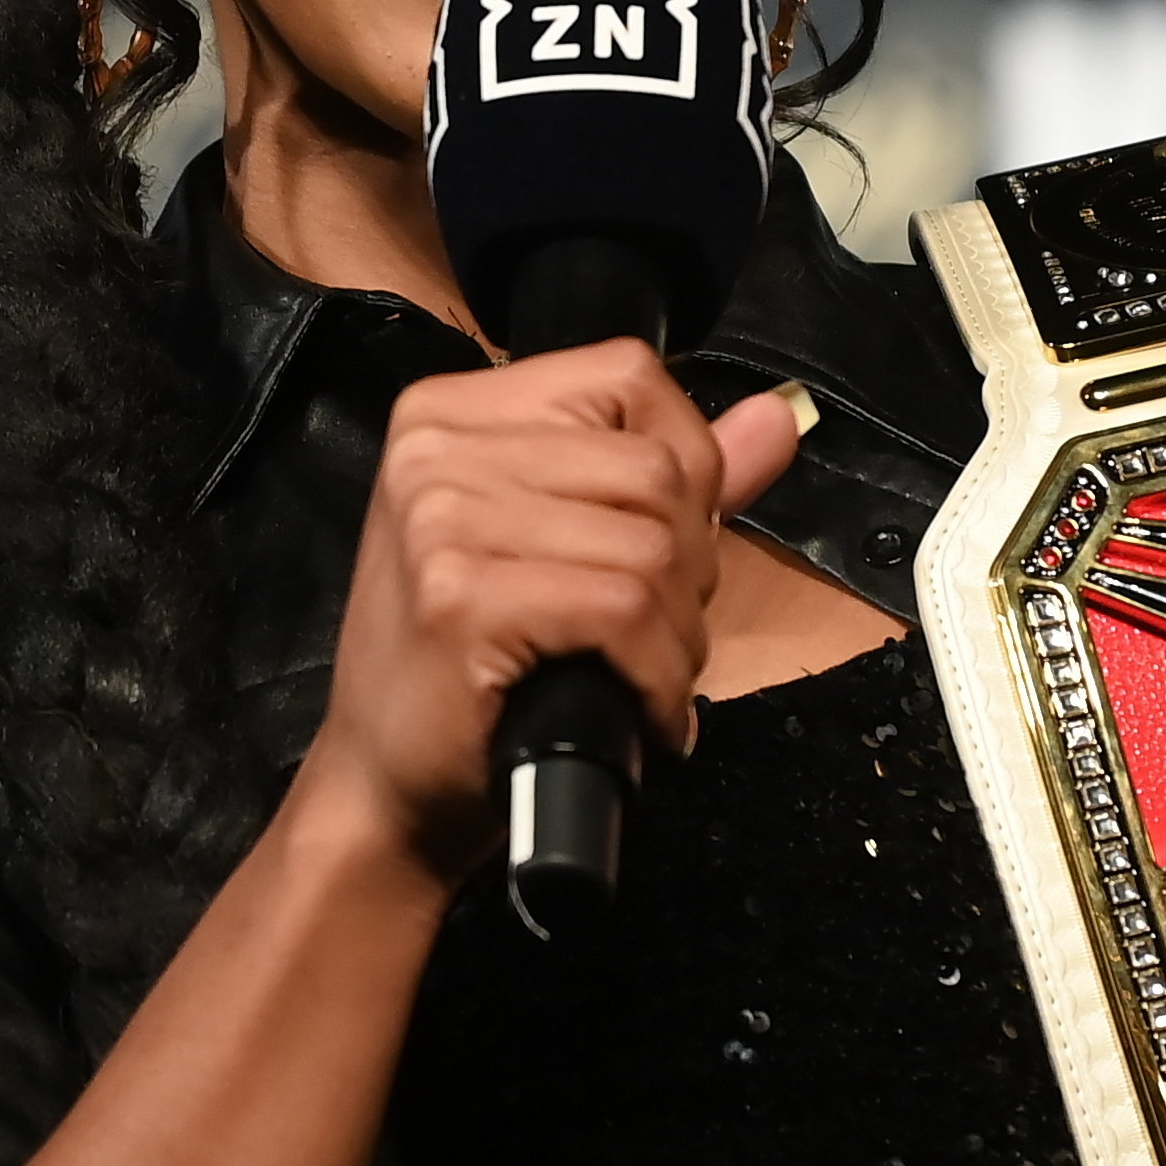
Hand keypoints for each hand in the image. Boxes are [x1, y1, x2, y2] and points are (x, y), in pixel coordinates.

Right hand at [300, 343, 806, 885]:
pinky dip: (658, 673)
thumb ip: (674, 478)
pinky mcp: (462, 595)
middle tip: (654, 636)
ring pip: (650, 545)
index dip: (685, 464)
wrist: (385, 789)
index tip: (663, 547)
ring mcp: (441, 517)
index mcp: (452, 411)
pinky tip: (641, 711)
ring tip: (647, 677)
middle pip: (653, 468)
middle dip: (688, 566)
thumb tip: (780, 418)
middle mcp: (435, 445)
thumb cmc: (474, 671)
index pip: (628, 376)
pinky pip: (625, 608)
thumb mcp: (563, 546)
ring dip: (678, 635)